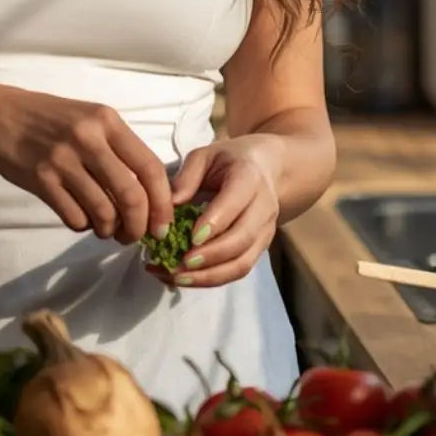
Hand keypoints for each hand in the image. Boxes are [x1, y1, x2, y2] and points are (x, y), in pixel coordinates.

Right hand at [0, 81, 173, 243]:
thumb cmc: (48, 118)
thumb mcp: (89, 119)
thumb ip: (118, 148)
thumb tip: (148, 193)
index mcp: (107, 122)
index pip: (150, 168)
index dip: (162, 203)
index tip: (162, 223)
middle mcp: (89, 139)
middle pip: (131, 196)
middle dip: (139, 225)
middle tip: (135, 236)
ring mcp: (63, 160)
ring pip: (104, 212)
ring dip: (110, 230)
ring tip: (106, 230)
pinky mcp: (41, 180)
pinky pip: (75, 217)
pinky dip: (83, 226)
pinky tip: (81, 218)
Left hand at [149, 134, 282, 287]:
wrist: (267, 168)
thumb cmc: (229, 160)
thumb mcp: (205, 156)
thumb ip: (186, 177)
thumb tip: (167, 206)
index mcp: (249, 177)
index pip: (235, 203)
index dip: (215, 223)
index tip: (191, 238)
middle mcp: (263, 207)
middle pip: (242, 239)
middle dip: (210, 257)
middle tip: (178, 265)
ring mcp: (265, 231)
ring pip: (243, 262)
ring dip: (209, 276)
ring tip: (176, 278)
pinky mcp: (260, 248)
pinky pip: (239, 270)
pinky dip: (212, 279)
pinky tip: (185, 279)